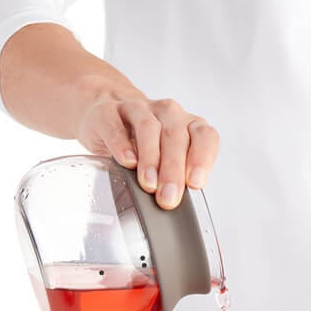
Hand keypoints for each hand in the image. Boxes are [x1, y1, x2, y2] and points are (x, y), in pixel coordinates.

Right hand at [77, 91, 219, 209]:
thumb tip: (173, 202)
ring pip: (148, 128)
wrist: (106, 116)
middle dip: (173, 170)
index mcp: (188, 124)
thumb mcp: (164, 159)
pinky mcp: (107, 111)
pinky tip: (126, 162)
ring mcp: (137, 108)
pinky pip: (116, 126)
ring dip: (150, 158)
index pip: (204, 136)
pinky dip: (122, 145)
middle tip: (168, 197)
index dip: (202, 159)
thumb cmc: (141, 144)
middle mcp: (167, 112)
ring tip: (149, 184)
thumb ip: (173, 176)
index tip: (195, 183)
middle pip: (175, 136)